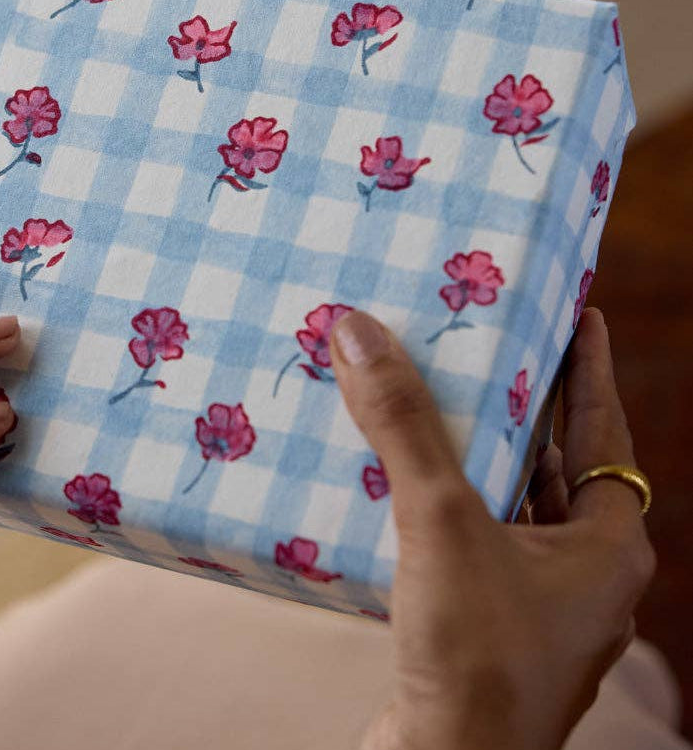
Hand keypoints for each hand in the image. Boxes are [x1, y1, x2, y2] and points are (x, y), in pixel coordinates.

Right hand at [329, 307, 654, 749]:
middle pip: (560, 465)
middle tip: (493, 346)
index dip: (588, 369)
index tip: (576, 312)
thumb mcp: (442, 522)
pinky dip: (451, 505)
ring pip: (515, 507)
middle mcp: (584, 576)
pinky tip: (407, 483)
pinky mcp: (491, 628)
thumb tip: (358, 331)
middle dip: (527, 407)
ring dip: (483, 458)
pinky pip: (478, 542)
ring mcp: (539, 607)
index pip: (604, 432)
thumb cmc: (473, 655)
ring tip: (444, 401)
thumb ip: (404, 425)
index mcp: (608, 547)